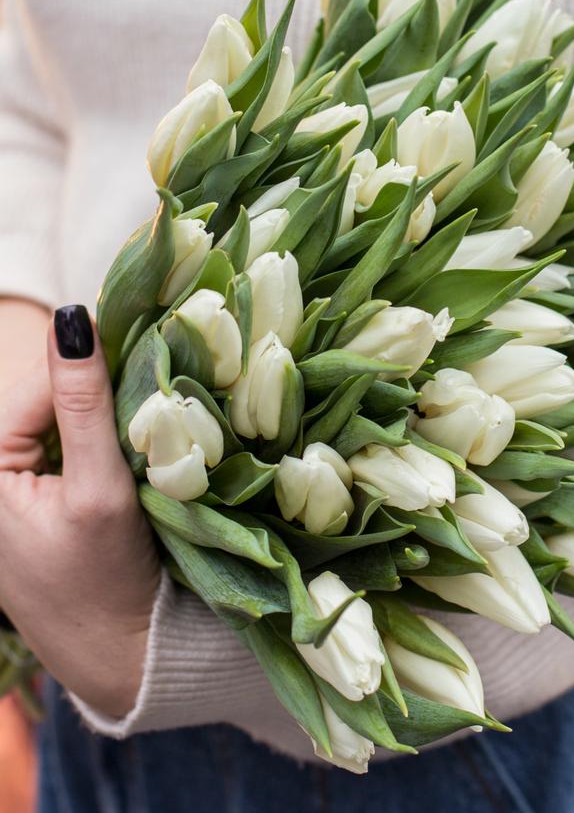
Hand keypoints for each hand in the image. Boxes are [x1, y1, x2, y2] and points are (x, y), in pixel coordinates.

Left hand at [0, 305, 159, 716]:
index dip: (93, 368)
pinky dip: (102, 438)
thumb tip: (72, 317)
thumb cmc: (104, 580)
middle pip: (46, 400)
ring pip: (61, 419)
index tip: (155, 350)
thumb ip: (84, 404)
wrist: (119, 654)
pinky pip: (67, 443)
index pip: (35, 387)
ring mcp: (11, 486)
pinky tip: (134, 447)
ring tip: (150, 421)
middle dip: (100, 393)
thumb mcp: (98, 490)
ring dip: (105, 414)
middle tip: (160, 392)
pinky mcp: (36, 496)